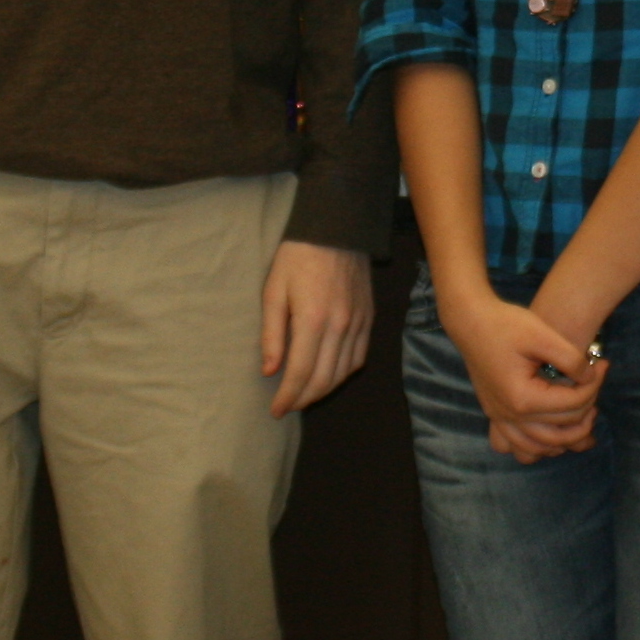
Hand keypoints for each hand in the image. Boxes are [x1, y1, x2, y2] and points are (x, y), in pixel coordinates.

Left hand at [259, 240, 373, 415]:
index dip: (287, 397)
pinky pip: (359, 357)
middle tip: (287, 407)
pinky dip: (343, 374)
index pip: (301, 373)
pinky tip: (329, 376)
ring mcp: (358, 323)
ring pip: (343, 373)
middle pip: (324, 379)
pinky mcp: (369, 318)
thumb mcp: (273, 291)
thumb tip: (270, 371)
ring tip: (304, 395)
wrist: (336, 229)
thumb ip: (272, 334)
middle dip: (303, 399)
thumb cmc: (297, 257)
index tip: (275, 410)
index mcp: (313, 320)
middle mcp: (340, 326)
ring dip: (323, 390)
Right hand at [440, 287, 605, 463]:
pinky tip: (556, 429)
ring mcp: (499, 418)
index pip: (573, 404)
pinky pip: (520, 445)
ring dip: (569, 436)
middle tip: (596, 384)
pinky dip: (542, 445)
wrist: (470, 321)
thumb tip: (590, 377)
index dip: (595, 385)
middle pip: (563, 427)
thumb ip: (571, 359)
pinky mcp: (495, 415)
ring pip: (543, 446)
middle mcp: (510, 415)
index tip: (602, 364)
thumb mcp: (543, 335)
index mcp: (523, 397)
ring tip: (584, 413)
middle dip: (588, 407)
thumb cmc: (505, 324)